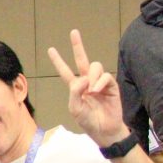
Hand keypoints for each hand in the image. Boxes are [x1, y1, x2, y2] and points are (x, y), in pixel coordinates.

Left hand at [47, 30, 127, 146]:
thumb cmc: (88, 120)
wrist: (104, 130)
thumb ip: (75, 92)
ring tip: (91, 91)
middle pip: (82, 60)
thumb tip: (83, 78)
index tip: (51, 49)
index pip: (65, 71)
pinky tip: (97, 91)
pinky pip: (106, 76)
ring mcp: (99, 82)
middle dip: (78, 45)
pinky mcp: (111, 86)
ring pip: (95, 66)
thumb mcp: (75, 108)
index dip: (58, 61)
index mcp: (76, 87)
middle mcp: (87, 81)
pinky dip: (100, 82)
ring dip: (92, 76)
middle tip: (73, 32)